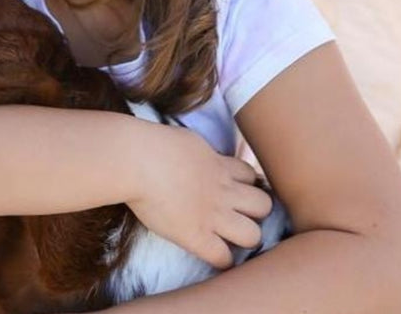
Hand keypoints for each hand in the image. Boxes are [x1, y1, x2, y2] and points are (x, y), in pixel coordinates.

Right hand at [124, 121, 272, 268]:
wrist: (136, 160)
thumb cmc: (151, 144)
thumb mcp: (187, 140)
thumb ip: (200, 152)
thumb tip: (199, 157)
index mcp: (219, 165)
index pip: (251, 176)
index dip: (246, 185)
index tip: (234, 190)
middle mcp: (223, 191)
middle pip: (263, 205)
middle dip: (255, 212)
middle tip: (237, 215)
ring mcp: (212, 215)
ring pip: (253, 235)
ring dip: (243, 237)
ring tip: (228, 238)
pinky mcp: (196, 236)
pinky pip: (223, 258)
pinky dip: (221, 260)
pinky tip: (211, 254)